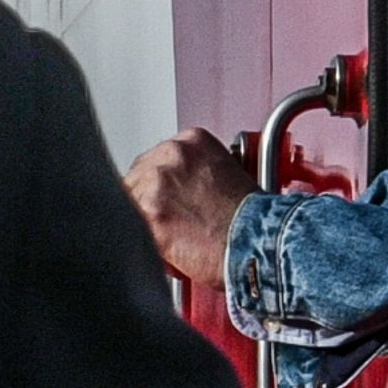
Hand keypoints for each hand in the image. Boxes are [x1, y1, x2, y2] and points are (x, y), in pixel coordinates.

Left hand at [122, 127, 253, 290]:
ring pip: (130, 200)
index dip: (159, 182)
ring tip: (171, 234)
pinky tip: (166, 246)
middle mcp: (171, 155)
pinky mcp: (149, 214)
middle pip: (137, 175)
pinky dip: (145, 238)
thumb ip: (194, 171)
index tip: (167, 196)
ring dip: (145, 219)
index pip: (156, 157)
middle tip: (169, 218)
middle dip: (148, 198)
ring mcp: (157, 183)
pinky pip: (131, 226)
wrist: (258, 242)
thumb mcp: (225, 173)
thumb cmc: (251, 217)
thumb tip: (178, 185)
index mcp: (192, 141)